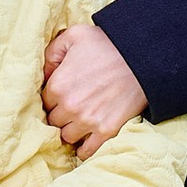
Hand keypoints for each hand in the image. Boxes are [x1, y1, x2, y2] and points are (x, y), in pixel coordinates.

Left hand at [42, 17, 146, 160]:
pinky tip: (84, 142)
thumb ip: (52, 53)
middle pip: (54, 121)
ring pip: (67, 136)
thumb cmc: (107, 44)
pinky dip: (83, 149)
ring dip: (71, 130)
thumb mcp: (73, 36)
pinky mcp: (107, 130)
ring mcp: (88, 120)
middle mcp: (70, 106)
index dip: (52, 99)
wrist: (142, 57)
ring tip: (78, 123)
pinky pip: (87, 151)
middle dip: (60, 115)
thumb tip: (45, 73)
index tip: (61, 96)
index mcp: (58, 85)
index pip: (44, 102)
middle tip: (70, 109)